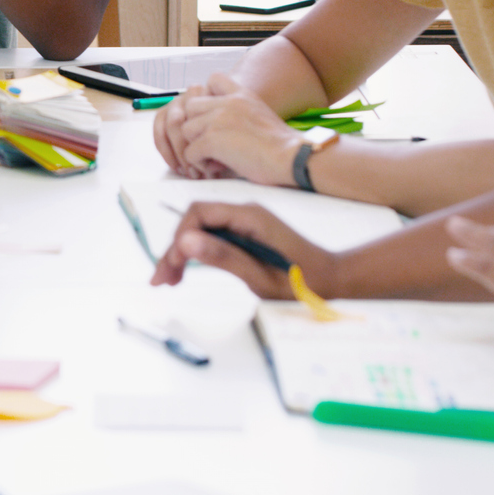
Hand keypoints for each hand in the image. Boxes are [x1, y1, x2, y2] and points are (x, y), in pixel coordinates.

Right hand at [150, 201, 335, 299]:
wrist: (332, 280)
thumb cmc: (302, 282)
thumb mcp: (259, 277)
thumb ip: (222, 257)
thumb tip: (184, 242)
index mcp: (249, 217)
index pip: (199, 213)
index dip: (179, 238)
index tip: (171, 267)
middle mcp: (245, 212)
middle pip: (196, 220)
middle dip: (175, 247)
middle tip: (161, 279)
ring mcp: (246, 222)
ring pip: (202, 228)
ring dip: (182, 251)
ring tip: (168, 280)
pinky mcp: (247, 232)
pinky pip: (214, 236)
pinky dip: (197, 252)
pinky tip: (186, 270)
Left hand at [176, 83, 307, 185]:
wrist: (293, 158)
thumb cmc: (281, 146)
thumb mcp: (261, 115)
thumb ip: (238, 113)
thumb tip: (218, 128)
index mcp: (242, 94)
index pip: (214, 79)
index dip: (207, 97)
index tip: (214, 117)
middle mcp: (228, 102)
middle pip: (191, 107)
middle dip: (196, 127)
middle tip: (209, 144)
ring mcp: (218, 119)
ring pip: (186, 129)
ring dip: (195, 146)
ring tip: (214, 159)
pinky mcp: (213, 140)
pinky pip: (190, 151)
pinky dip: (199, 163)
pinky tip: (216, 168)